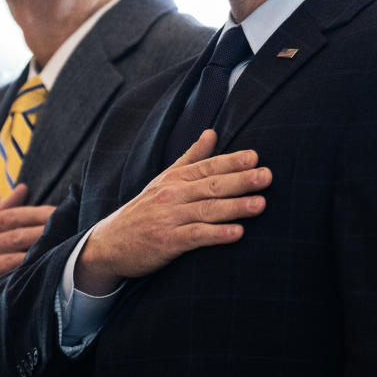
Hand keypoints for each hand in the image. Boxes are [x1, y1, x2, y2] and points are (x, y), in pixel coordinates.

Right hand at [0, 184, 53, 324]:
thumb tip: (23, 188)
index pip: (18, 215)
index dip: (44, 213)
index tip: (65, 211)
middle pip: (23, 236)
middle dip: (51, 232)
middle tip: (76, 229)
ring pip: (19, 260)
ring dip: (43, 256)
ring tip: (67, 253)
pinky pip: (6, 283)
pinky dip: (24, 279)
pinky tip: (43, 277)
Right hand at [74, 129, 270, 295]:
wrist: (109, 243)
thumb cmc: (143, 210)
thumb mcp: (164, 180)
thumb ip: (191, 157)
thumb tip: (212, 132)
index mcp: (174, 179)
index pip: (206, 166)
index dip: (231, 162)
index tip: (254, 157)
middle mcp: (172, 195)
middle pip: (211, 186)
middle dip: (240, 181)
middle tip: (266, 176)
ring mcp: (169, 218)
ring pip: (207, 210)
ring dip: (235, 207)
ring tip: (260, 204)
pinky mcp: (167, 242)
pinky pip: (195, 237)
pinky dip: (216, 235)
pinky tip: (237, 233)